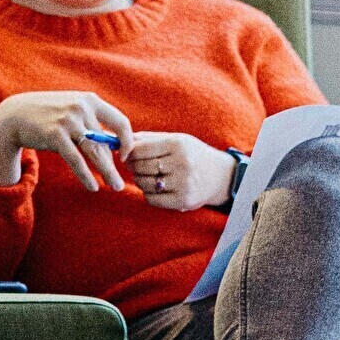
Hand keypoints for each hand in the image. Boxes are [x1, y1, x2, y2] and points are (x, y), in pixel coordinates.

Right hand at [0, 92, 130, 190]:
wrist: (14, 115)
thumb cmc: (48, 116)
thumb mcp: (71, 111)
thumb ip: (91, 123)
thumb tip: (115, 146)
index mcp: (90, 100)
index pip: (119, 121)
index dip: (127, 141)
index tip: (125, 156)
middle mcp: (81, 108)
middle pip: (106, 142)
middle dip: (115, 165)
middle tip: (120, 183)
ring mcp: (68, 121)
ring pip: (94, 152)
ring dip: (107, 172)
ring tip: (115, 186)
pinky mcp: (55, 135)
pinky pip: (76, 160)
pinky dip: (86, 175)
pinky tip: (92, 187)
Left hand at [120, 131, 235, 213]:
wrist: (220, 176)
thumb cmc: (191, 155)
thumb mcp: (175, 140)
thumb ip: (148, 139)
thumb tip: (119, 141)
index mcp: (178, 144)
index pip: (139, 149)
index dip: (128, 153)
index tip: (126, 155)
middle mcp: (182, 163)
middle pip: (140, 167)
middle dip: (132, 167)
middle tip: (134, 166)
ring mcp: (183, 183)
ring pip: (143, 184)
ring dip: (139, 180)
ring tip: (147, 176)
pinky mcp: (183, 200)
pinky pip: (151, 199)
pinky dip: (148, 194)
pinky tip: (156, 188)